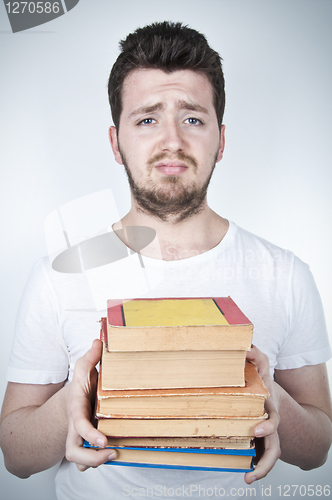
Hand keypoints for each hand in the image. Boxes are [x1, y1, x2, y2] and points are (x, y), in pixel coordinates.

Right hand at [65, 339, 116, 470]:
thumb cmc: (80, 387)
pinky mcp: (86, 444)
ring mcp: (79, 439)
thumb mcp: (83, 369)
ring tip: (116, 454)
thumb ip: (91, 357)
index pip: (78, 425)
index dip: (90, 434)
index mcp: (75, 410)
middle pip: (73, 452)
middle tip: (112, 452)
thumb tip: (99, 340)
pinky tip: (114, 454)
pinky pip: (87, 460)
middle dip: (92, 459)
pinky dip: (97, 462)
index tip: (104, 441)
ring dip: (96, 463)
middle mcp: (75, 428)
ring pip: (79, 461)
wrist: (69, 402)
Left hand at [244, 345, 280, 483]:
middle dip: (266, 458)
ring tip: (249, 479)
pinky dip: (255, 467)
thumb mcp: (261, 366)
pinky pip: (259, 455)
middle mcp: (270, 423)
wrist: (269, 392)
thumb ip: (255, 356)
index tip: (257, 430)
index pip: (273, 418)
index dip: (267, 425)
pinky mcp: (257, 439)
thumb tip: (246, 348)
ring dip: (262, 469)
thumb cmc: (261, 379)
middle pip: (274, 445)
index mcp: (269, 407)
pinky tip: (245, 475)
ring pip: (270, 455)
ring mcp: (265, 434)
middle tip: (254, 467)